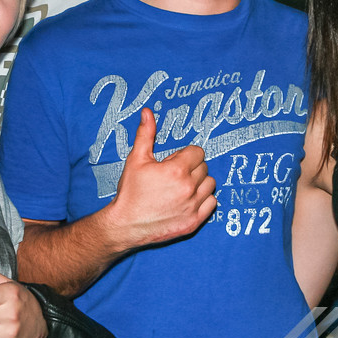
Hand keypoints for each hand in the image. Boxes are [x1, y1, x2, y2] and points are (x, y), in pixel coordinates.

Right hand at [108, 107, 216, 247]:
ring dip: (199, 183)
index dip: (185, 154)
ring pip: (210, 184)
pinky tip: (188, 200)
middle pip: (204, 167)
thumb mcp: (136, 159)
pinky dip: (203, 200)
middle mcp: (188, 188)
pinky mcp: (194, 222)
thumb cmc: (130, 192)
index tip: (173, 162)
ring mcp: (192, 206)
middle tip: (173, 175)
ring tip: (181, 186)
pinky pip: (212, 203)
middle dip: (191, 167)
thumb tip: (147, 112)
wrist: (125, 225)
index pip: (198, 152)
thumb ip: (146, 134)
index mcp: (176, 170)